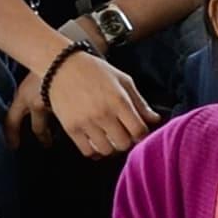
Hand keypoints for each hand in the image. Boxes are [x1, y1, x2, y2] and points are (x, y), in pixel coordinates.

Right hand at [18, 42, 155, 159]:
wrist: (61, 66)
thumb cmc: (95, 71)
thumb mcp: (122, 80)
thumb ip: (140, 102)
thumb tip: (155, 119)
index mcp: (119, 100)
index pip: (139, 130)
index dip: (142, 134)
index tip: (138, 130)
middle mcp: (103, 113)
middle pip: (124, 144)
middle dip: (127, 141)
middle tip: (123, 134)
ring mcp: (86, 122)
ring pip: (106, 150)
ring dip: (111, 147)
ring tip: (109, 137)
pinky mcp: (71, 128)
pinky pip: (87, 151)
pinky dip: (94, 151)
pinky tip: (96, 141)